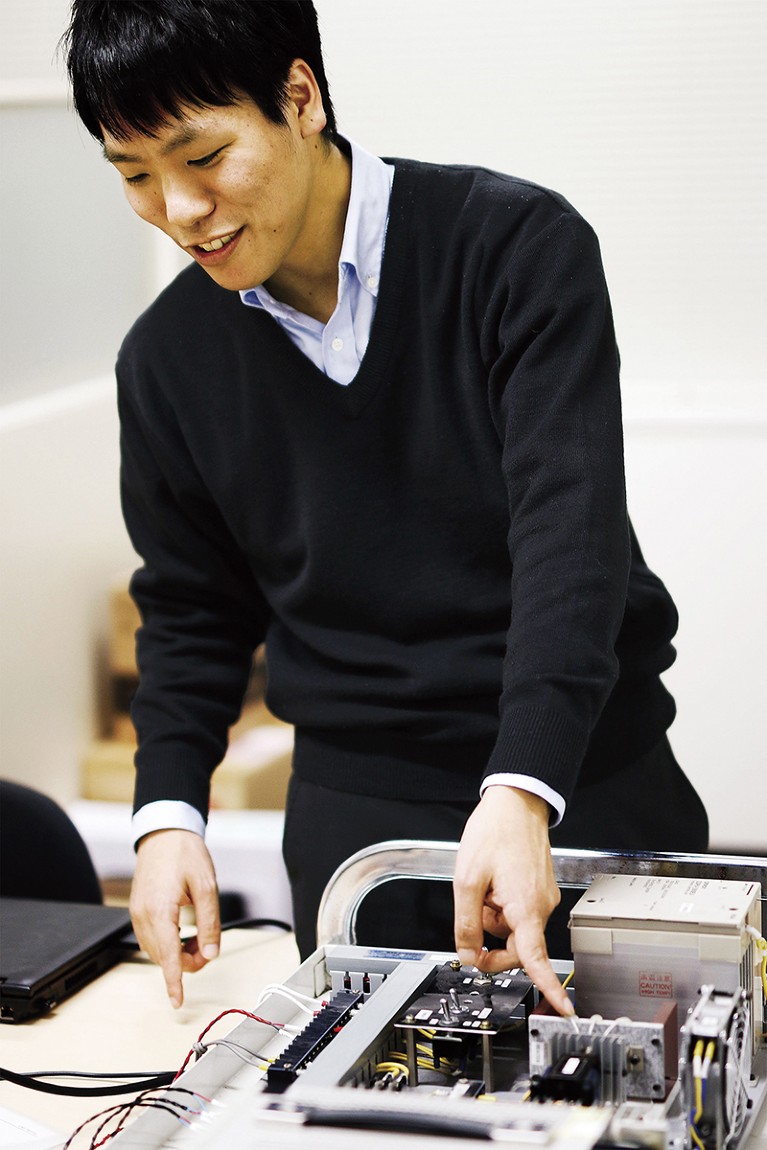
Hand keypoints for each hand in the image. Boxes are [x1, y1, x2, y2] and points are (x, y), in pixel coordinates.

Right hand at [130, 829, 220, 1008]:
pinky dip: (167, 944)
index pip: (168, 956)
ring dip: (176, 954)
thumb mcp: (206, 886)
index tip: (177, 1002)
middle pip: (163, 957)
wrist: (164, 833)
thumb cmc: (184, 853)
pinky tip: (182, 935)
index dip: (174, 981)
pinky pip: (150, 939)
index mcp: (160, 910)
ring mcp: (137, 913)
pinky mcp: (137, 910)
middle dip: (186, 962)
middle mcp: (143, 915)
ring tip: (198, 939)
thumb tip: (211, 951)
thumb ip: (209, 922)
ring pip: (156, 951)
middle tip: (209, 948)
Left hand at [453, 786, 572, 1015]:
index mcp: (526, 907)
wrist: (516, 802)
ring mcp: (543, 897)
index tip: (564, 1009)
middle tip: (473, 912)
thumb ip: (466, 923)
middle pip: (516, 947)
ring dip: (494, 916)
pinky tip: (493, 880)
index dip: (549, 987)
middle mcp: (541, 906)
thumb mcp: (467, 880)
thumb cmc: (495, 832)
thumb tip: (467, 955)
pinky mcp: (540, 889)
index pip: (536, 959)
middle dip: (490, 939)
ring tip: (484, 885)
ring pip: (513, 927)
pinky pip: (519, 911)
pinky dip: (502, 904)